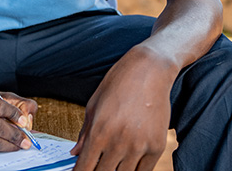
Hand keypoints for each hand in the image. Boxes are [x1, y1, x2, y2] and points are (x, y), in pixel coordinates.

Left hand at [70, 47, 174, 170]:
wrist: (149, 70)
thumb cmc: (119, 83)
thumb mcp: (93, 105)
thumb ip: (84, 133)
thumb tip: (74, 153)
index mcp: (99, 132)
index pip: (85, 168)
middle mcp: (118, 142)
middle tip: (96, 165)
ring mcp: (139, 146)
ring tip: (112, 163)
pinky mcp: (157, 147)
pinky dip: (135, 170)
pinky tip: (128, 164)